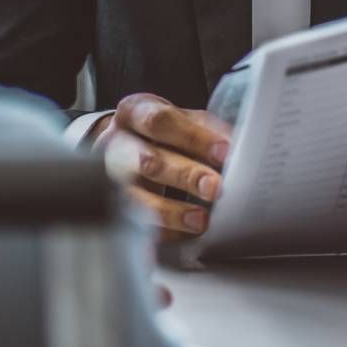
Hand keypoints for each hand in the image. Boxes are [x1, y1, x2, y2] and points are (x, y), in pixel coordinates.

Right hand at [93, 93, 231, 239]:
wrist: (122, 145)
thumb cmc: (159, 132)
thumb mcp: (179, 118)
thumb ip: (205, 130)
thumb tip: (238, 147)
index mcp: (134, 112)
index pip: (160, 121)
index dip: (193, 137)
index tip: (224, 151)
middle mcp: (115, 144)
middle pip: (148, 160)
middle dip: (185, 175)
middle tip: (215, 187)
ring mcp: (108, 179)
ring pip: (136, 198)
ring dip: (171, 210)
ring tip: (201, 219)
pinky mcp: (111, 208)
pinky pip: (134, 225)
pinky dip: (163, 231)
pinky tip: (185, 233)